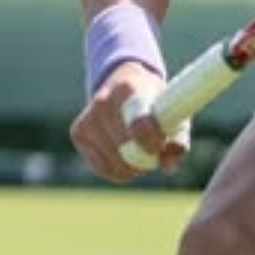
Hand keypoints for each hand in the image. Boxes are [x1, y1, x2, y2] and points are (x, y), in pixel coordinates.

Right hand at [68, 62, 189, 182]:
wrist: (125, 83)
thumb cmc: (154, 101)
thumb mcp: (173, 112)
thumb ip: (176, 139)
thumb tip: (169, 167)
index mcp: (129, 88)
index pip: (138, 122)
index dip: (150, 141)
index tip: (159, 147)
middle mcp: (103, 100)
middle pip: (126, 148)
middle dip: (146, 157)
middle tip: (155, 152)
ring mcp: (88, 117)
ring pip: (115, 163)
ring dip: (134, 166)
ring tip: (141, 151)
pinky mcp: (78, 133)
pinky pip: (103, 169)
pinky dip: (118, 170)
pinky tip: (125, 155)